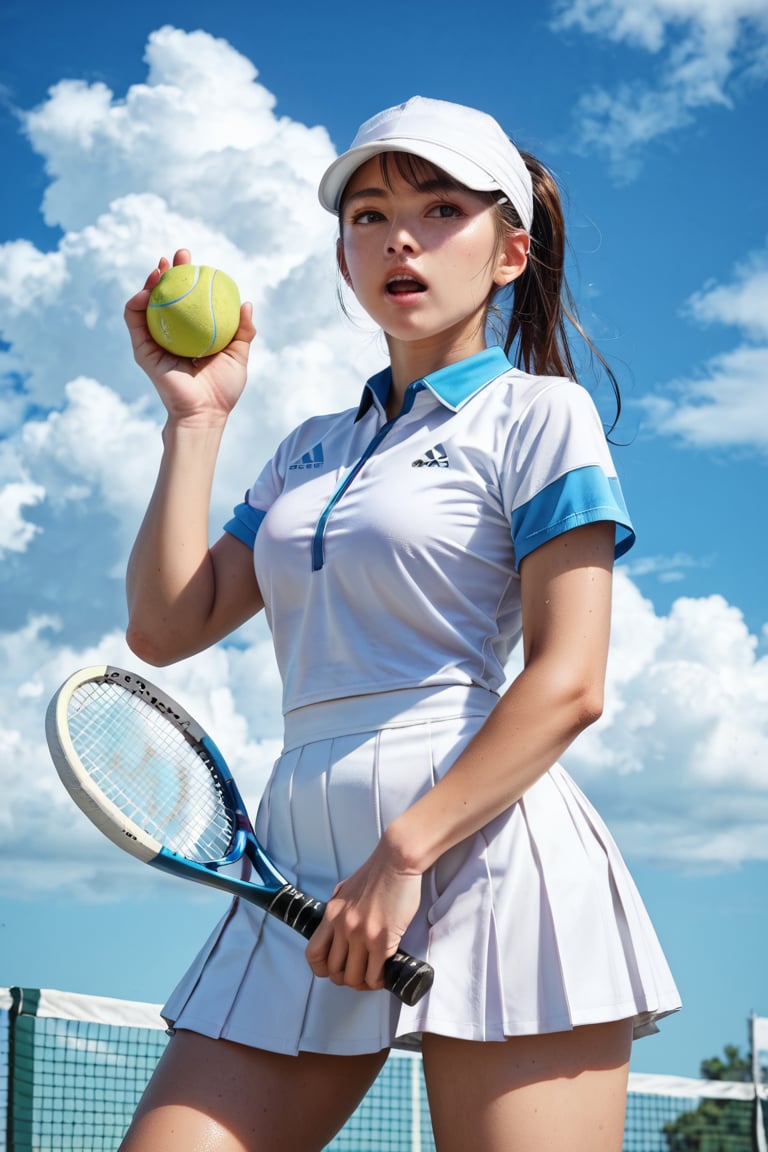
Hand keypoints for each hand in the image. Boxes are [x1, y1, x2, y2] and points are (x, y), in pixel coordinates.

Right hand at [124, 249, 256, 426]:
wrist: (205, 412)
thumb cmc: (223, 389)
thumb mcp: (238, 355)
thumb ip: (243, 330)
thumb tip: (246, 303)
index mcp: (191, 333)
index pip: (188, 300)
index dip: (190, 279)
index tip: (198, 263)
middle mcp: (171, 334)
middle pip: (167, 296)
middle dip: (170, 271)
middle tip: (180, 255)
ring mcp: (154, 341)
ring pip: (148, 303)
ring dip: (152, 281)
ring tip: (161, 266)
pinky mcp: (142, 350)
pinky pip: (135, 320)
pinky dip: (137, 302)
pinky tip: (147, 290)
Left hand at [305, 841, 423, 993]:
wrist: (397, 860)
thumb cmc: (378, 871)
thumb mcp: (346, 890)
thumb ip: (340, 909)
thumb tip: (339, 925)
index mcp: (331, 914)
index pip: (313, 953)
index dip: (322, 969)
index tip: (332, 970)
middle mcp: (343, 926)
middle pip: (334, 971)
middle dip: (346, 978)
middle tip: (358, 974)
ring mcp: (361, 935)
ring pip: (354, 977)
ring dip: (363, 982)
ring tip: (372, 976)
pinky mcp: (382, 940)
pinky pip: (374, 974)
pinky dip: (379, 981)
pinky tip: (384, 974)